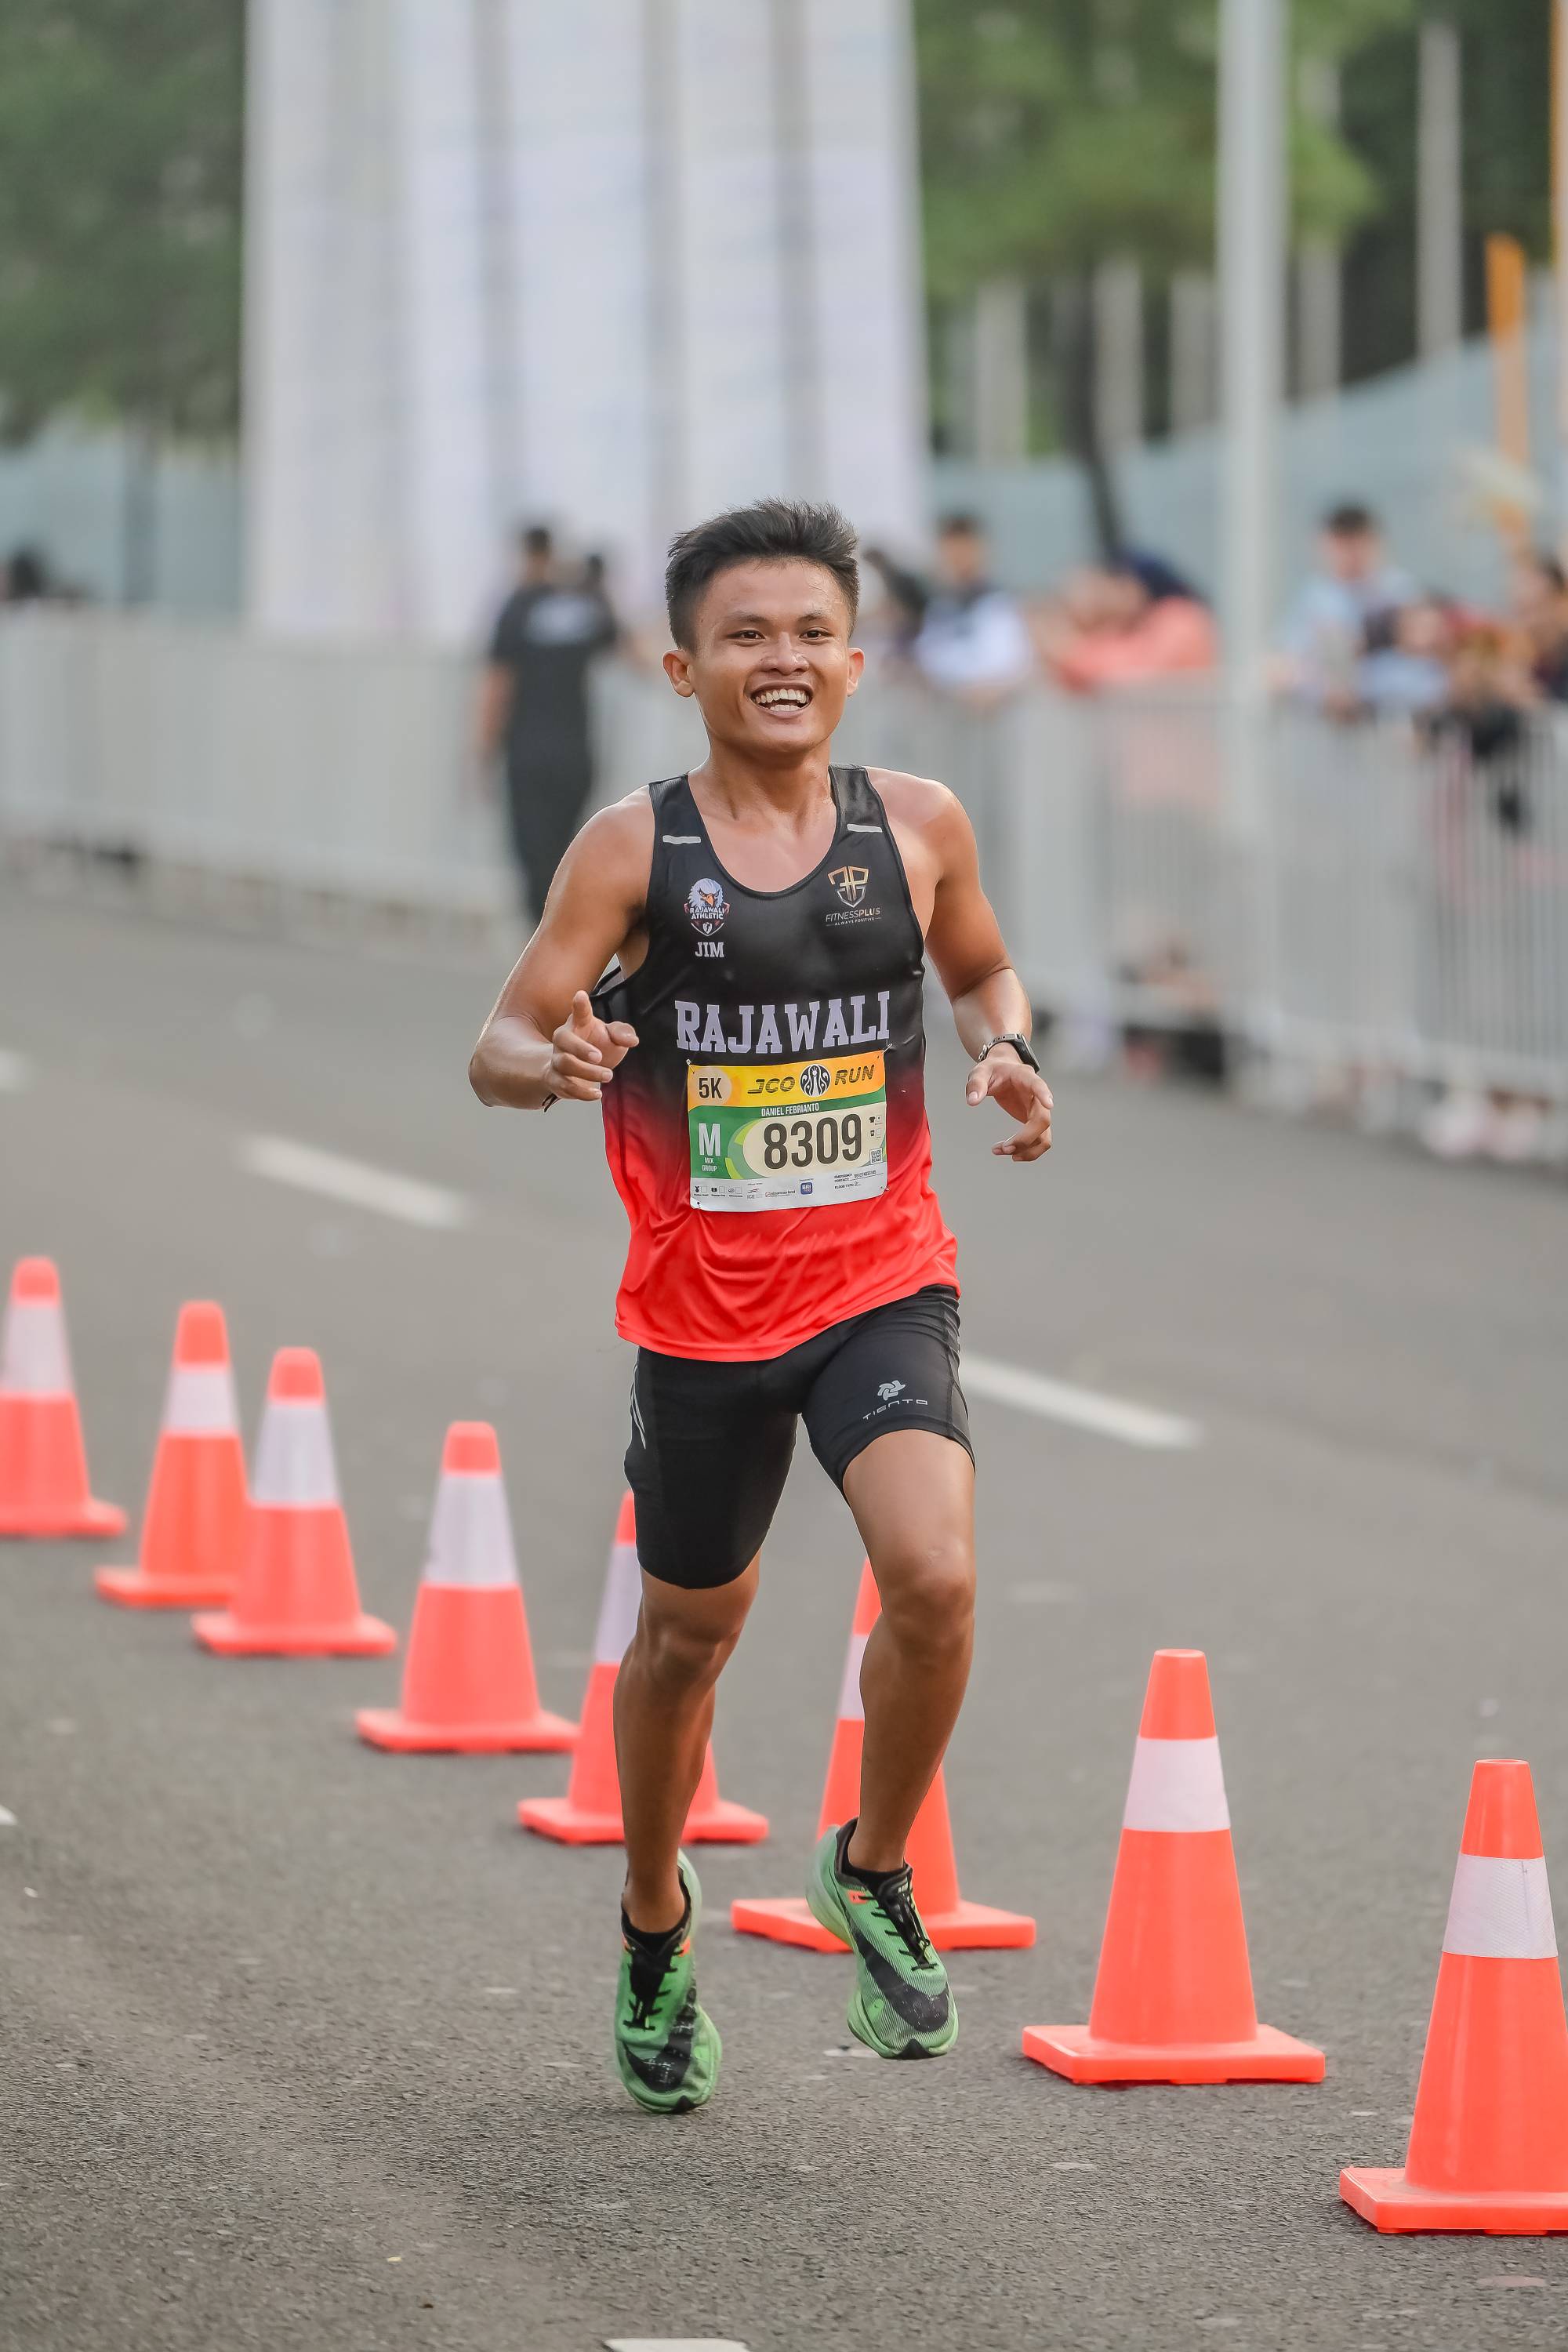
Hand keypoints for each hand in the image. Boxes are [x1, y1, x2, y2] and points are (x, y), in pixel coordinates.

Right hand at [547, 991, 638, 1101]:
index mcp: (578, 1024)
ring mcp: (557, 1059)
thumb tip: (632, 1040)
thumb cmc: (596, 1046)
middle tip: (600, 1057)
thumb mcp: (612, 1037)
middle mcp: (563, 1040)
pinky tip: (597, 1094)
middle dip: (580, 1049)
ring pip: (565, 1065)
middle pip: (563, 1040)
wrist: (578, 1070)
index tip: (581, 995)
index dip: (579, 1004)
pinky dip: (581, 1093)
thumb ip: (622, 1034)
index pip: (579, 1012)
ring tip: (609, 1075)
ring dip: (587, 1072)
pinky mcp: (556, 1079)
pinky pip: (564, 1087)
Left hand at [965, 1045, 1052, 1161]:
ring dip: (1027, 1150)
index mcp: (1025, 1078)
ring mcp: (1038, 1111)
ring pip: (1044, 1136)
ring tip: (1001, 1151)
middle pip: (1042, 1120)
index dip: (1044, 1094)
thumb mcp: (981, 1072)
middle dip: (1025, 1138)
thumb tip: (972, 1100)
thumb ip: (976, 1084)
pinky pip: (1038, 1141)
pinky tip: (1007, 1151)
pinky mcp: (1034, 1122)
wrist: (1002, 1070)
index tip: (1049, 1104)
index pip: (1038, 1085)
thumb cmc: (994, 1070)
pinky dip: (1026, 1151)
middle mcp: (1037, 1097)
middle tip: (1004, 1148)